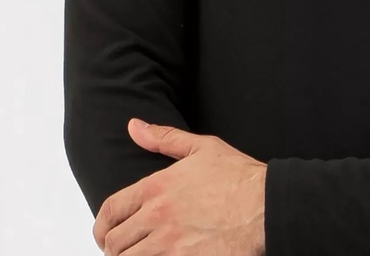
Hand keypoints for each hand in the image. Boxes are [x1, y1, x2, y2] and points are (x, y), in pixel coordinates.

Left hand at [92, 119, 266, 254]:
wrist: (268, 207)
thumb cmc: (238, 177)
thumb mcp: (200, 147)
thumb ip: (162, 138)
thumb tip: (134, 127)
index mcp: (155, 189)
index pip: (111, 211)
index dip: (101, 225)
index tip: (103, 233)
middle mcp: (158, 218)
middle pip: (116, 243)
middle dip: (113, 248)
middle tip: (120, 250)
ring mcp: (172, 246)